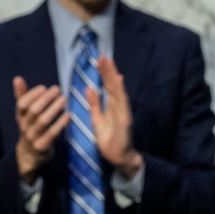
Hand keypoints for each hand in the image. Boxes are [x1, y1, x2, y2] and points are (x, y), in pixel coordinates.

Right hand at [13, 76, 69, 180]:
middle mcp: (24, 126)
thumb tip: (17, 78)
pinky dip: (60, 124)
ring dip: (54, 109)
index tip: (43, 87)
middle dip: (45, 99)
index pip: (22, 104)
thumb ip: (22, 96)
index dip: (32, 95)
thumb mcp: (24, 114)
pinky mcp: (42, 146)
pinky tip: (68, 115)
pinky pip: (51, 134)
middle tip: (57, 89)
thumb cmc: (30, 128)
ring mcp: (33, 137)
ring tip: (64, 99)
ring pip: (42, 121)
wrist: (29, 155)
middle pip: (33, 111)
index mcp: (20, 117)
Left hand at [88, 57, 142, 178]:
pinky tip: (118, 81)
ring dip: (114, 77)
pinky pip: (122, 104)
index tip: (99, 60)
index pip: (108, 87)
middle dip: (109, 71)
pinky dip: (120, 91)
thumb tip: (89, 88)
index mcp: (112, 106)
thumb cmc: (110, 140)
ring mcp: (123, 112)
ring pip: (118, 91)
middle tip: (103, 56)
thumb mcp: (97, 120)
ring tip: (109, 63)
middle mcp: (119, 107)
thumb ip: (94, 105)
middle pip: (113, 86)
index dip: (104, 73)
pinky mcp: (125, 120)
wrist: (120, 158)